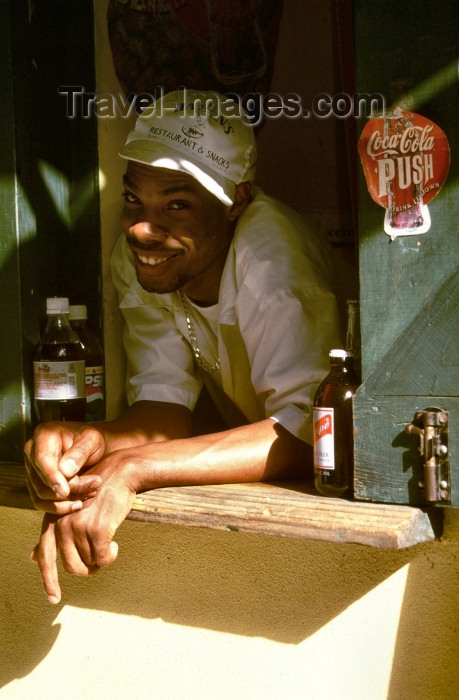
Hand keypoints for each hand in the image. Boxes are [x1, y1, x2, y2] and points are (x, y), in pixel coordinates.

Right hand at [24, 422, 105, 514]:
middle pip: (43, 479)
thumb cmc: (90, 440)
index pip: (42, 460)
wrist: (89, 447)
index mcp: (43, 435)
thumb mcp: (91, 440)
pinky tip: (77, 503)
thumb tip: (65, 471)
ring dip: (66, 500)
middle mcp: (32, 452)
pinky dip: (58, 507)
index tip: (65, 491)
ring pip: (41, 494)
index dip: (52, 477)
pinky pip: (40, 502)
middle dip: (70, 488)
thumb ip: (80, 452)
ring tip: (90, 493)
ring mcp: (31, 468)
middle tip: (95, 485)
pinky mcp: (35, 482)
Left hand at [31, 450, 137, 602]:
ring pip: (90, 563)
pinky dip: (111, 556)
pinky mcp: (97, 530)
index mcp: (53, 520)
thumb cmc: (98, 490)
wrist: (120, 472)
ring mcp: (79, 527)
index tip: (53, 599)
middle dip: (88, 568)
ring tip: (108, 545)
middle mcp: (62, 524)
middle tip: (99, 561)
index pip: (46, 557)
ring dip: (101, 559)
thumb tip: (32, 558)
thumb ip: (52, 534)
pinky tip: (115, 544)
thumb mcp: (70, 509)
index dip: (49, 581)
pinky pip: (104, 559)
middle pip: (72, 566)